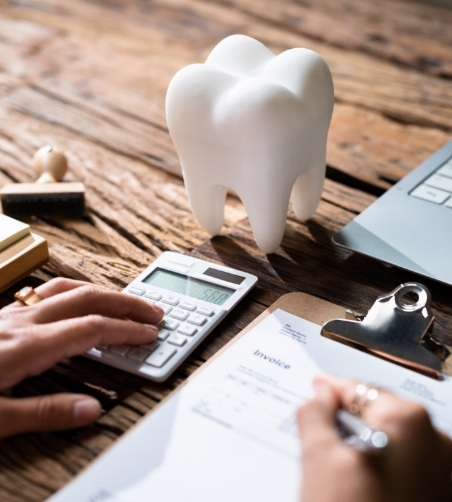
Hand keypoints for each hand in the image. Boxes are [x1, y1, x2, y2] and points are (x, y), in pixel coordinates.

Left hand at [0, 277, 162, 437]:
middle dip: (127, 303)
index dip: (127, 329)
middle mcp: (23, 322)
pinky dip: (75, 290)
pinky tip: (80, 300)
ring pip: (68, 288)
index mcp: (27, 346)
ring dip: (103, 293)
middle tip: (153, 311)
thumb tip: (91, 410)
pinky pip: (47, 290)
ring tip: (124, 302)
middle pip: (88, 298)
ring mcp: (12, 314)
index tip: (149, 334)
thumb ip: (45, 413)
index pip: (92, 328)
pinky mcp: (3, 315)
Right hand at [297, 375, 451, 501]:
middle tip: (318, 425)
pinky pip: (402, 466)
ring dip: (361, 443)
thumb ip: (315, 414)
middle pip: (379, 415)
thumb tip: (320, 397)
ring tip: (334, 460)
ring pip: (390, 442)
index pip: (361, 389)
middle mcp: (437, 445)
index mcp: (411, 423)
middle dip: (347, 419)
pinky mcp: (437, 496)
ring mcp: (442, 474)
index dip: (333, 388)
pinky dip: (378, 464)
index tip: (318, 388)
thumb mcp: (319, 459)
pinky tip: (356, 482)